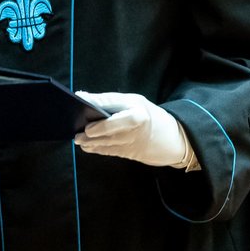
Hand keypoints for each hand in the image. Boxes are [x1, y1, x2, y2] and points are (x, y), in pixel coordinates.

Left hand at [73, 91, 194, 168]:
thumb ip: (108, 100)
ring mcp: (132, 143)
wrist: (171, 138)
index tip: (80, 101)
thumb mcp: (133, 101)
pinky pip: (109, 151)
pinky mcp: (129, 153)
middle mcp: (135, 128)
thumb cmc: (147, 114)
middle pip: (110, 129)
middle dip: (93, 132)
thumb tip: (82, 96)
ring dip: (91, 143)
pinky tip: (87, 147)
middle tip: (78, 132)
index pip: (114, 105)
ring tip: (78, 139)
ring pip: (108, 143)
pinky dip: (97, 149)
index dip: (97, 103)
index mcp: (137, 111)